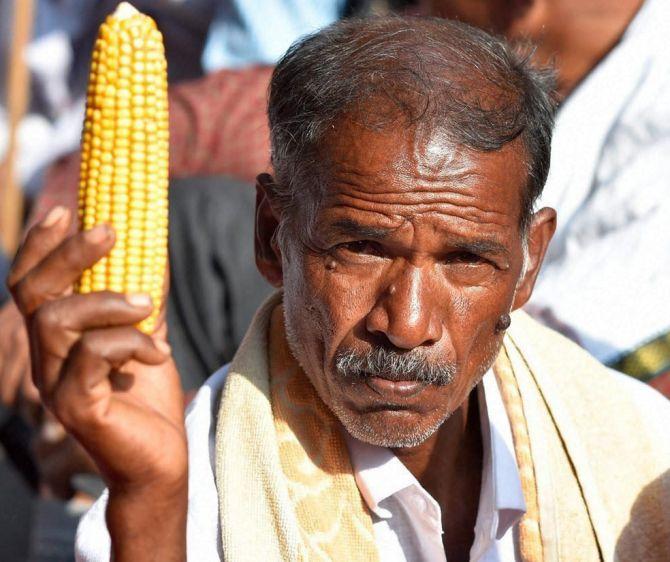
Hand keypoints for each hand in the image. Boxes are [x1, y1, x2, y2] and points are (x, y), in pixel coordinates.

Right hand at [8, 206, 186, 559]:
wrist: (160, 458)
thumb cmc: (149, 397)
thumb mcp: (145, 335)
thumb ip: (136, 301)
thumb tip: (151, 252)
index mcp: (57, 340)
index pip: (29, 285)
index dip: (39, 245)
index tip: (66, 210)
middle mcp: (45, 360)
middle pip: (33, 293)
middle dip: (69, 254)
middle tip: (111, 231)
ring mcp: (54, 385)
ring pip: (57, 320)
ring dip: (109, 302)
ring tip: (149, 306)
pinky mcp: (75, 407)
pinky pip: (91, 356)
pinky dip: (129, 343)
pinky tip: (158, 352)